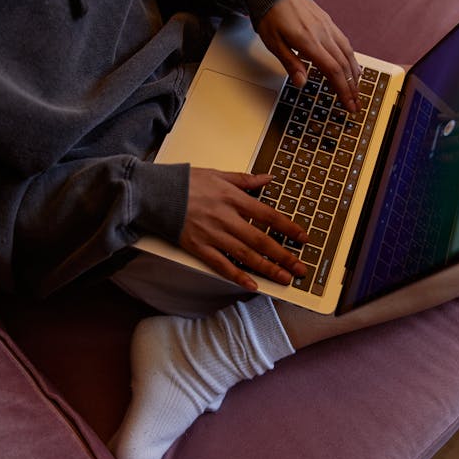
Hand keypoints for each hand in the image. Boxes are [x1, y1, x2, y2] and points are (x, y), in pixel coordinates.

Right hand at [179, 168, 309, 290]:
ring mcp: (212, 235)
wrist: (154, 193)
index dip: (288, 227)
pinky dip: (237, 276)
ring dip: (267, 268)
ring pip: (245, 255)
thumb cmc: (185, 182)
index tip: (303, 238)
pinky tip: (252, 284)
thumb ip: (245, 180)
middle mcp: (225, 218)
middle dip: (283, 255)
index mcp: (232, 198)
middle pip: (260, 240)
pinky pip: (221, 265)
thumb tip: (268, 178)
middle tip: (300, 268)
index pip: (267, 215)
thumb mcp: (218, 174)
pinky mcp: (198, 247)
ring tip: (284, 279)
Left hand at [257, 0, 361, 112]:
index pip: (332, 70)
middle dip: (352, 88)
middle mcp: (322, 33)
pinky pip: (345, 43)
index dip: (343, 89)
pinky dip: (352, 59)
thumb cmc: (271, 16)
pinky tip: (353, 68)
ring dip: (354, 75)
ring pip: (348, 54)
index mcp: (308, 41)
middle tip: (355, 105)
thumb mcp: (273, 43)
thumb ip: (290, 63)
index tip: (348, 104)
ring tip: (357, 91)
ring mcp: (328, 27)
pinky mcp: (329, 23)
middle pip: (344, 65)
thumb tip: (302, 82)